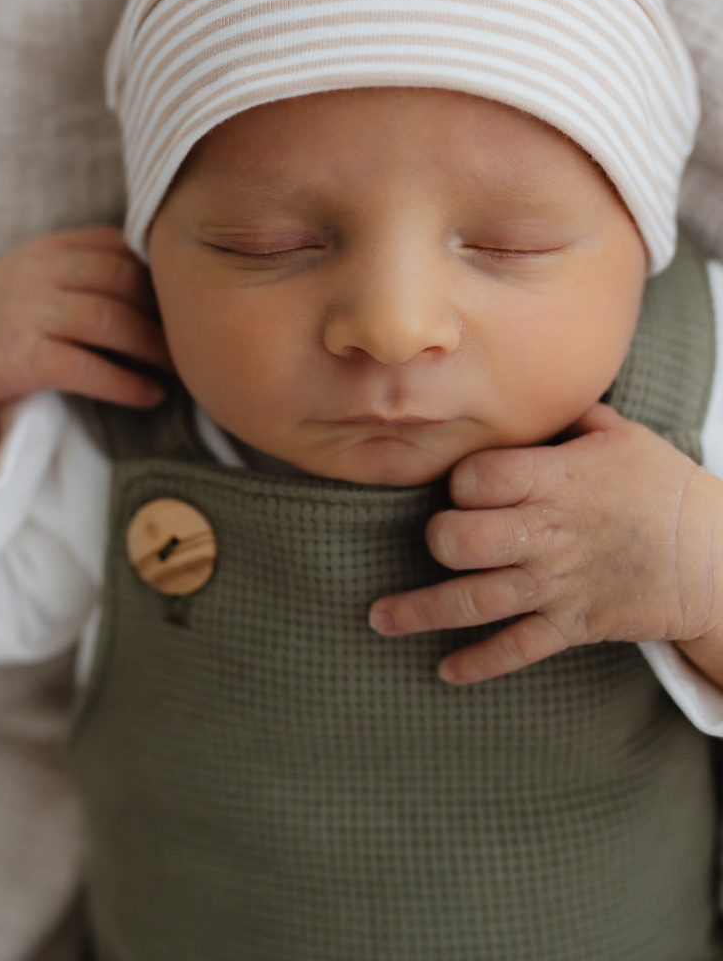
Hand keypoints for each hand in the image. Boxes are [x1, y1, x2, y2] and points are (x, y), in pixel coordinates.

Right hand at [0, 226, 171, 473]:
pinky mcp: (23, 359)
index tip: (193, 301)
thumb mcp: (42, 273)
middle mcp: (43, 271)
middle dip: (168, 313)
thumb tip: (170, 285)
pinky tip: (151, 396)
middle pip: (126, 283)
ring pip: (113, 323)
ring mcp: (31, 313)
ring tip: (181, 369)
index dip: (164, 275)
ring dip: (156, 348)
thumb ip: (94, 267)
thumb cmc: (3, 314)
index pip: (125, 248)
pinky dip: (128, 384)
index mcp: (55, 246)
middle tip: (197, 339)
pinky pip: (89, 369)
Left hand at [369, 404, 722, 686]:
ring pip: (472, 602)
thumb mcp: (619, 434)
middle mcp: (545, 534)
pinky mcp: (570, 625)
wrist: (717, 557)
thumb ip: (563, 417)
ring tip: (378, 619)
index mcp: (554, 480)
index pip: (473, 479)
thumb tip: (522, 397)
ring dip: (419, 613)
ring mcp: (555, 584)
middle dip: (438, 539)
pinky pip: (515, 650)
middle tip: (440, 539)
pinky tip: (444, 669)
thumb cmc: (663, 486)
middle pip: (459, 541)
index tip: (466, 486)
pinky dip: (477, 663)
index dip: (459, 482)